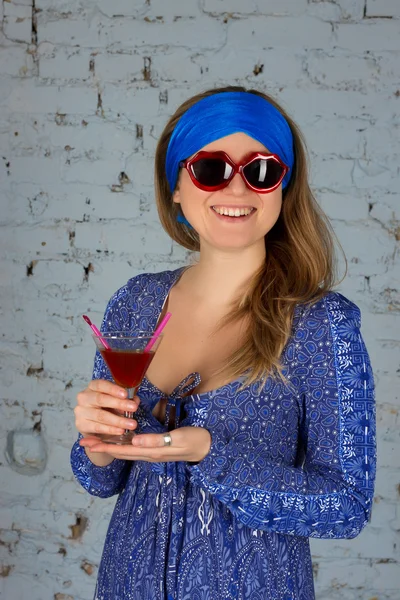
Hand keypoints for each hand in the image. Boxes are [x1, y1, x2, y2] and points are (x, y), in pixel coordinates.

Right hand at [74, 379, 139, 437]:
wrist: (96, 426)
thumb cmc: (107, 408)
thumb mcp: (117, 401)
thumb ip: (126, 399)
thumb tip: (134, 401)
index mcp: (92, 387)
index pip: (100, 384)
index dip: (113, 389)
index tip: (126, 394)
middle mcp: (84, 397)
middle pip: (100, 399)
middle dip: (119, 404)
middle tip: (134, 408)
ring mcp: (80, 411)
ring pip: (100, 415)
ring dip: (118, 420)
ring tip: (131, 424)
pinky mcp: (80, 425)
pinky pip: (97, 427)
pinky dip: (110, 429)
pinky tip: (121, 430)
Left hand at [79, 426, 211, 463]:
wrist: (208, 447)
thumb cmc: (195, 439)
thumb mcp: (178, 438)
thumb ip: (156, 441)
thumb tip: (134, 441)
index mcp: (151, 451)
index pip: (122, 450)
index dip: (104, 446)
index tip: (87, 441)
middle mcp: (148, 454)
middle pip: (120, 452)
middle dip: (101, 447)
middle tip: (82, 442)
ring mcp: (152, 453)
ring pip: (126, 451)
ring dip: (109, 447)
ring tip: (94, 442)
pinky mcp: (156, 449)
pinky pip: (134, 449)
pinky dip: (122, 445)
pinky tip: (118, 441)